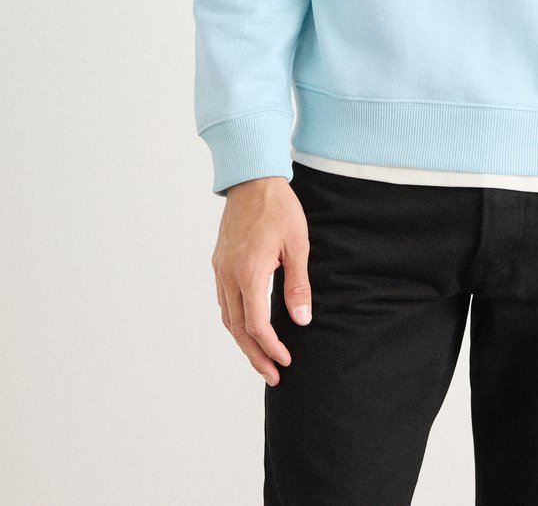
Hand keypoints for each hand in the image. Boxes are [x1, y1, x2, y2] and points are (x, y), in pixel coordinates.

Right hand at [211, 176, 313, 386]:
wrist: (252, 180)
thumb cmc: (279, 208)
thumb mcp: (297, 244)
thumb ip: (298, 284)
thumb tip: (301, 319)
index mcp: (249, 273)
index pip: (256, 325)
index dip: (271, 347)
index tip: (286, 361)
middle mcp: (229, 275)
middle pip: (238, 329)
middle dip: (255, 355)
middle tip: (273, 375)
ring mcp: (220, 269)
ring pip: (227, 318)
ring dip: (243, 342)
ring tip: (261, 358)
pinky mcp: (218, 263)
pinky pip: (224, 301)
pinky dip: (235, 321)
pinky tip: (248, 327)